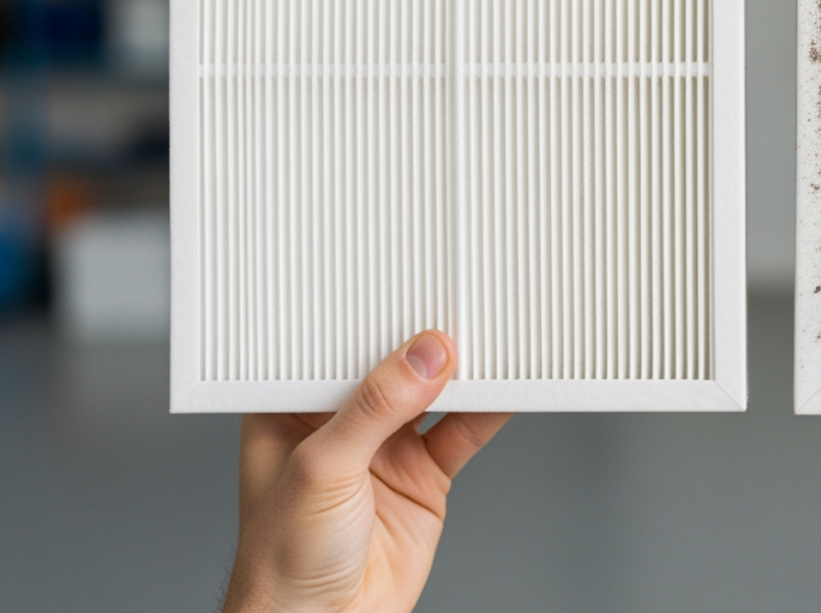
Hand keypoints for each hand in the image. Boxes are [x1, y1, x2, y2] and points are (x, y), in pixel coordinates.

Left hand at [222, 331, 510, 612]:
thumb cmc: (280, 562)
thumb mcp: (320, 469)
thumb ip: (374, 409)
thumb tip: (423, 357)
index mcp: (293, 407)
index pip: (334, 346)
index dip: (368, 317)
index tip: (406, 291)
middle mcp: (341, 423)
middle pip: (391, 366)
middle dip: (423, 339)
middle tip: (457, 308)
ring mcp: (386, 449)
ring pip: (432, 394)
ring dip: (461, 371)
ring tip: (489, 342)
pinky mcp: (424, 476)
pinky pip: (463, 433)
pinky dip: (489, 411)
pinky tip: (506, 390)